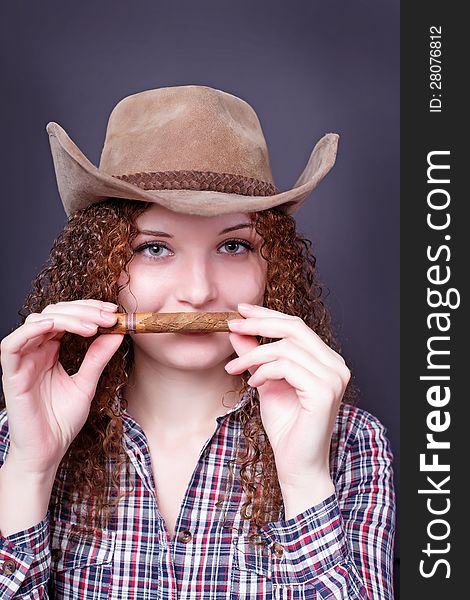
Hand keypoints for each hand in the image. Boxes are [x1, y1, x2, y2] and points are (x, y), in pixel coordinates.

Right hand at [0, 299, 123, 475]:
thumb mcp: (86, 384)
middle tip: (109, 316)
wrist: (47, 452)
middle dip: (84, 310)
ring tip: (92, 326)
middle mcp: (36, 351)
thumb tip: (116, 334)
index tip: (115, 313)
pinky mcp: (11, 374)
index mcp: (51, 351)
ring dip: (66, 318)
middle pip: (54, 313)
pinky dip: (31, 330)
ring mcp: (22, 361)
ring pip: (37, 321)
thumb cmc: (62, 421)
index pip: (67, 317)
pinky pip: (12, 345)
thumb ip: (97, 358)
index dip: (89, 309)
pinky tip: (53, 326)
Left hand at [225, 304, 350, 488]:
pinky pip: (287, 366)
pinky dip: (264, 371)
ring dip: (254, 354)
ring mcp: (333, 378)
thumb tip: (237, 330)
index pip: (296, 326)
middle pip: (294, 328)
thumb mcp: (265, 381)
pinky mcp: (324, 391)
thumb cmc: (286, 427)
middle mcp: (336, 365)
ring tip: (235, 368)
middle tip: (231, 323)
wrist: (297, 465)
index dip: (267, 314)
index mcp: (326, 360)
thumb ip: (255, 355)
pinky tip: (253, 383)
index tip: (241, 309)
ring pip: (286, 347)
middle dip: (259, 323)